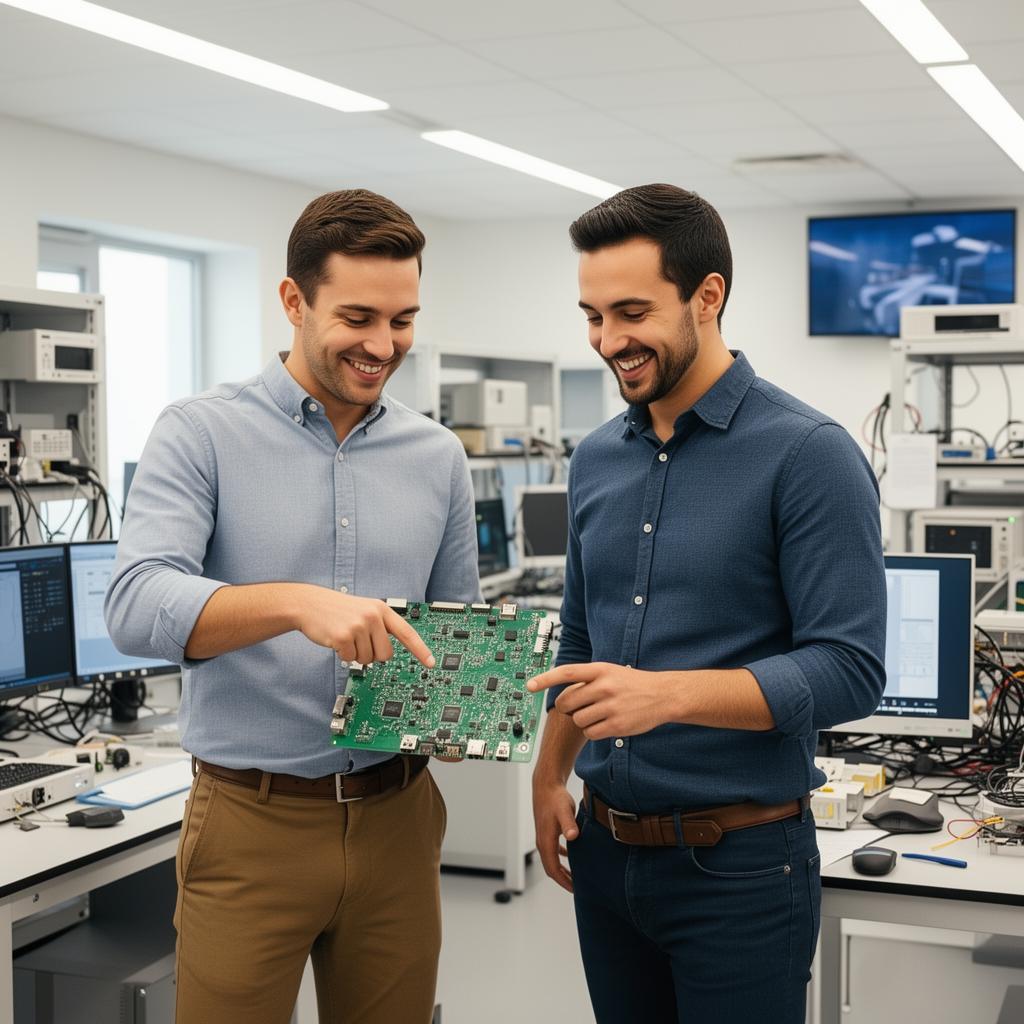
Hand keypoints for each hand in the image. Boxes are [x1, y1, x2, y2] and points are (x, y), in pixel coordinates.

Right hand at [293, 588, 434, 666]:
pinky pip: (350, 659)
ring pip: (367, 659)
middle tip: (359, 641)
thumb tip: (388, 653)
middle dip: (373, 654)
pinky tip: (336, 639)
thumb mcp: (364, 609)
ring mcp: (359, 626)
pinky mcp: (344, 636)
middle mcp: (373, 616)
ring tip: (346, 636)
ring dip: (356, 654)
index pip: (407, 633)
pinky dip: (342, 654)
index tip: (431, 663)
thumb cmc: (338, 610)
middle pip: (386, 654)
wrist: (309, 603)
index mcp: (381, 609)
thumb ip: (380, 626)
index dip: (421, 650)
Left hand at [527, 662, 675, 739]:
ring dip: (582, 719)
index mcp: (600, 669)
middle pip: (567, 702)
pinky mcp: (616, 724)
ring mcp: (610, 706)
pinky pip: (590, 732)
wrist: (662, 695)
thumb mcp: (610, 671)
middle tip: (580, 705)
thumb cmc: (632, 683)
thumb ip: (587, 678)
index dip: (545, 679)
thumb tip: (561, 692)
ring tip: (598, 713)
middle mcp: (604, 686)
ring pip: (577, 719)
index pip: (566, 673)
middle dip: (568, 707)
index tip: (530, 685)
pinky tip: (605, 723)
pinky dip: (593, 731)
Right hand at [532, 776, 577, 892]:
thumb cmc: (556, 798)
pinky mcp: (547, 831)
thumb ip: (569, 824)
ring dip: (561, 869)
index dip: (563, 881)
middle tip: (577, 888)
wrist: (546, 785)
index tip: (575, 889)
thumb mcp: (565, 811)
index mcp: (546, 841)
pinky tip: (569, 856)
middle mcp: (542, 841)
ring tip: (574, 876)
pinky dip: (560, 857)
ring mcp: (543, 836)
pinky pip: (552, 850)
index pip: (553, 869)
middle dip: (563, 880)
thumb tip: (573, 837)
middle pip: (551, 868)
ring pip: (551, 860)